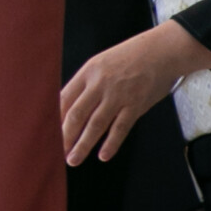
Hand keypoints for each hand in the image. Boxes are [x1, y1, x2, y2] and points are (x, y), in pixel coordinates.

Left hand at [62, 24, 208, 163]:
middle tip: (57, 152)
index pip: (64, 98)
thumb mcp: (101, 63)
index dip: (55, 118)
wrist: (161, 51)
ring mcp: (118, 96)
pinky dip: (111, 144)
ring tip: (74, 159)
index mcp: (88, 72)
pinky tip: (103, 155)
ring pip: (95, 125)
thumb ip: (87, 83)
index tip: (48, 132)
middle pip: (76, 114)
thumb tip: (70, 105)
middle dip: (65, 136)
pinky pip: (120, 128)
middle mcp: (100, 85)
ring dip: (83, 145)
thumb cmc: (130, 56)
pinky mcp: (135, 105)